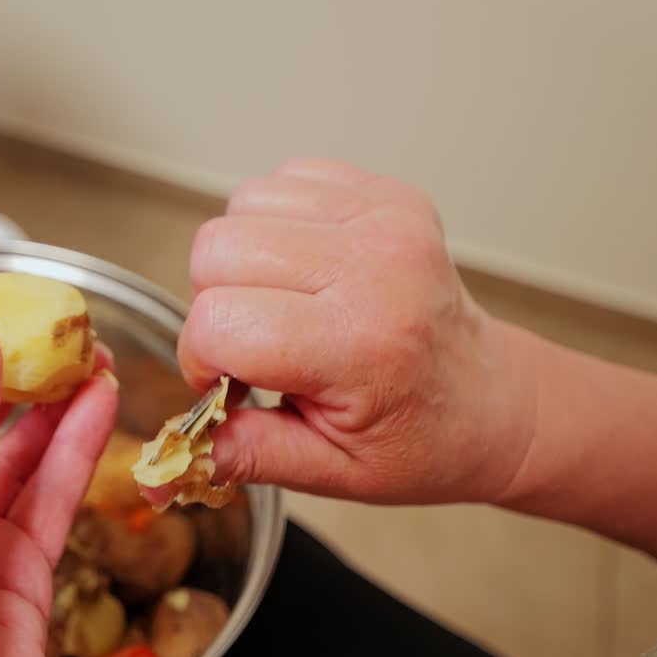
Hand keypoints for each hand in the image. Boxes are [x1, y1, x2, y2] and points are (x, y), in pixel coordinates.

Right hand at [174, 158, 536, 504]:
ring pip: (240, 207)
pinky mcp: (384, 193)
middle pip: (216, 249)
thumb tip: (163, 468)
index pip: (219, 321)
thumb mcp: (330, 473)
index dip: (203, 358)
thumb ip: (243, 458)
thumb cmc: (419, 441)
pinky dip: (274, 226)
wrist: (493, 402)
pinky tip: (306, 272)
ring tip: (284, 306)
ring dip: (243, 260)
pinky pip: (280, 182)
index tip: (232, 384)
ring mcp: (383, 217)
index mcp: (360, 343)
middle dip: (215, 304)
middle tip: (258, 346)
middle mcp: (374, 265)